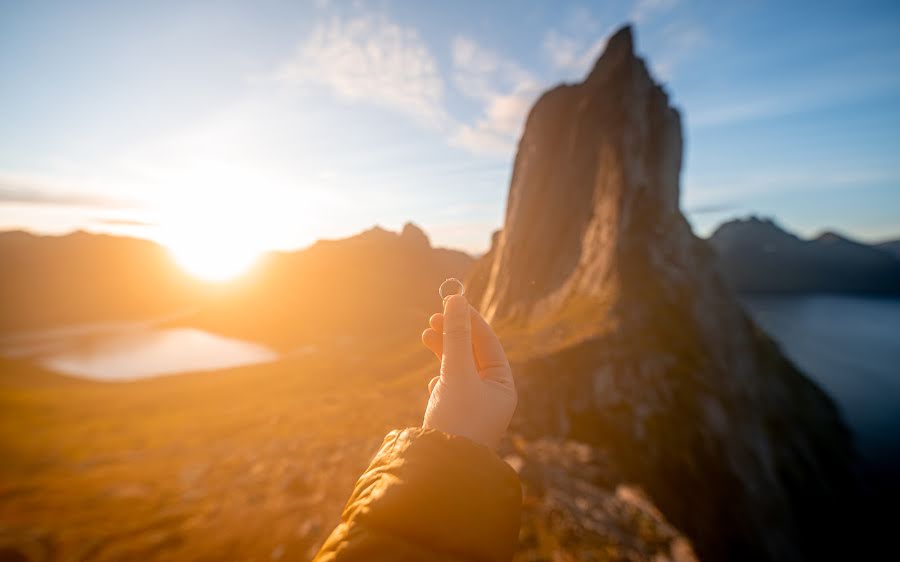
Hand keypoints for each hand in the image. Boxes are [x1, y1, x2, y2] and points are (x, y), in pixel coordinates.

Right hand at [420, 294, 516, 449]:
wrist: (441, 469)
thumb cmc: (457, 421)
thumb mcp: (457, 374)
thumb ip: (456, 337)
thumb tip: (456, 300)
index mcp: (503, 384)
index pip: (488, 342)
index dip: (470, 320)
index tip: (451, 301)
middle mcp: (492, 394)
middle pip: (473, 353)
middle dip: (453, 334)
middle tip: (433, 318)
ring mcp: (473, 405)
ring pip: (459, 368)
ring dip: (444, 350)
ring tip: (425, 335)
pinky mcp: (456, 415)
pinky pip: (450, 387)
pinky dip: (441, 377)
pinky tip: (433, 382)